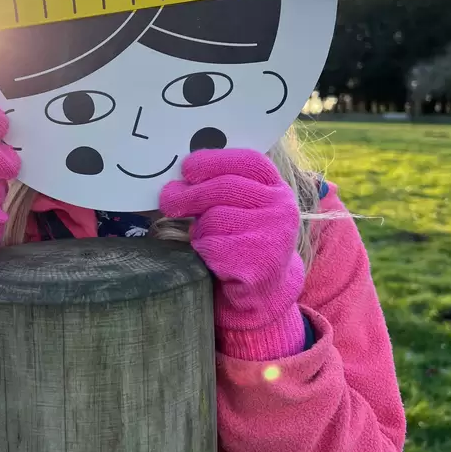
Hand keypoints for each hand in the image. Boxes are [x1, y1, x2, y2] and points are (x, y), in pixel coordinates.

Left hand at [159, 149, 305, 358]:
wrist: (264, 290)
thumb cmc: (243, 240)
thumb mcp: (242, 207)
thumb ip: (221, 187)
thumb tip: (177, 180)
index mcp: (278, 188)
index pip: (249, 162)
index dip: (215, 161)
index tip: (187, 168)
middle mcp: (282, 209)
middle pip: (225, 188)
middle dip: (189, 194)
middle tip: (168, 199)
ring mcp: (274, 236)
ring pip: (215, 218)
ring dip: (200, 230)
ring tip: (207, 240)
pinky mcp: (259, 263)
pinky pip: (213, 246)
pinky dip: (203, 251)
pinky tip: (213, 259)